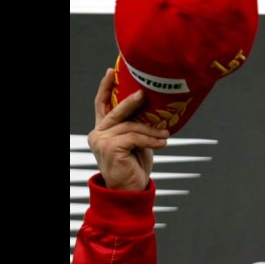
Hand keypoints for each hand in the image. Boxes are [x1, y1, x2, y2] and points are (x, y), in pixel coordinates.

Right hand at [87, 69, 169, 190]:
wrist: (129, 192)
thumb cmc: (134, 167)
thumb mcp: (137, 143)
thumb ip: (137, 127)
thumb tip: (154, 111)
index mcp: (103, 130)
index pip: (101, 104)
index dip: (106, 87)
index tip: (112, 71)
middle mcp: (98, 134)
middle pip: (116, 111)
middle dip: (131, 102)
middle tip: (145, 94)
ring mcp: (101, 141)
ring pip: (131, 126)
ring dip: (152, 130)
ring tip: (166, 134)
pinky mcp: (111, 148)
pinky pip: (135, 137)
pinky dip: (151, 140)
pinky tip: (163, 143)